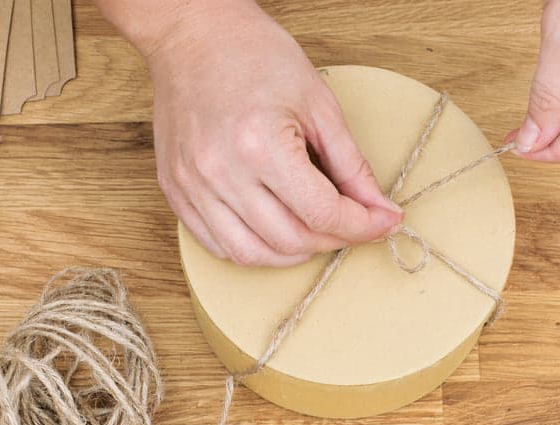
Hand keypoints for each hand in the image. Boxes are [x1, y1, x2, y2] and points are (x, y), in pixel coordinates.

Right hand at [142, 1, 401, 265]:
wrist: (191, 35)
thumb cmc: (253, 55)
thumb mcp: (318, 102)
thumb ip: (351, 163)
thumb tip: (377, 207)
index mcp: (260, 145)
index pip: (322, 212)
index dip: (362, 226)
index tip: (383, 222)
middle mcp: (221, 172)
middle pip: (290, 240)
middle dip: (332, 240)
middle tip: (352, 224)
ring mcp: (192, 186)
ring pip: (252, 255)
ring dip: (293, 253)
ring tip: (314, 232)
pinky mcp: (175, 191)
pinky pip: (217, 245)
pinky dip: (253, 249)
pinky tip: (274, 231)